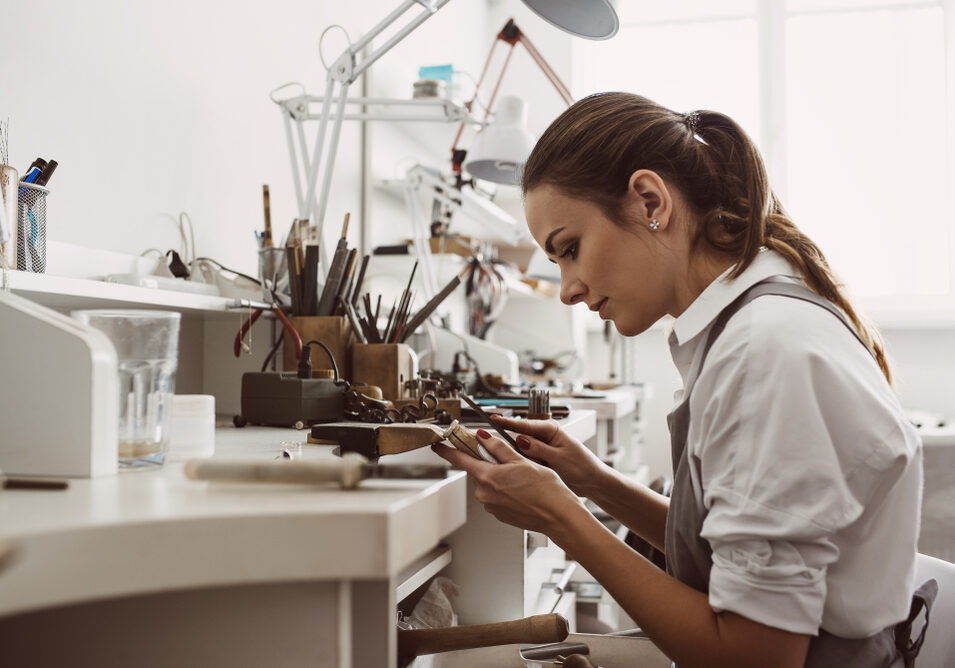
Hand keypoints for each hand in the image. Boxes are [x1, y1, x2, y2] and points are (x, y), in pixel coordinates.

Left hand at [432, 429, 583, 534]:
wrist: (558, 516)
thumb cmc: (546, 489)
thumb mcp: (522, 461)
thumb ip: (499, 448)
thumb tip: (482, 437)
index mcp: (488, 477)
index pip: (460, 460)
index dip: (448, 451)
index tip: (438, 446)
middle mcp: (485, 494)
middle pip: (479, 471)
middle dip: (491, 464)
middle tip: (512, 462)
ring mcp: (492, 506)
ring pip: (490, 484)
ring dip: (501, 478)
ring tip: (523, 479)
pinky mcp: (500, 515)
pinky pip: (498, 497)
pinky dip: (507, 491)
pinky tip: (523, 491)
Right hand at [489, 415, 606, 496]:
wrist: (592, 481)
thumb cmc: (582, 466)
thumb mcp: (560, 457)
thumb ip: (539, 449)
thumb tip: (521, 440)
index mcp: (551, 429)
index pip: (526, 424)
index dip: (509, 422)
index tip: (494, 419)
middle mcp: (544, 437)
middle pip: (520, 438)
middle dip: (516, 448)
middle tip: (520, 458)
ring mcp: (541, 449)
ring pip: (521, 452)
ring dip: (523, 460)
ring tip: (536, 467)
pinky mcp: (539, 460)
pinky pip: (526, 462)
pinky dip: (527, 467)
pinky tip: (532, 472)